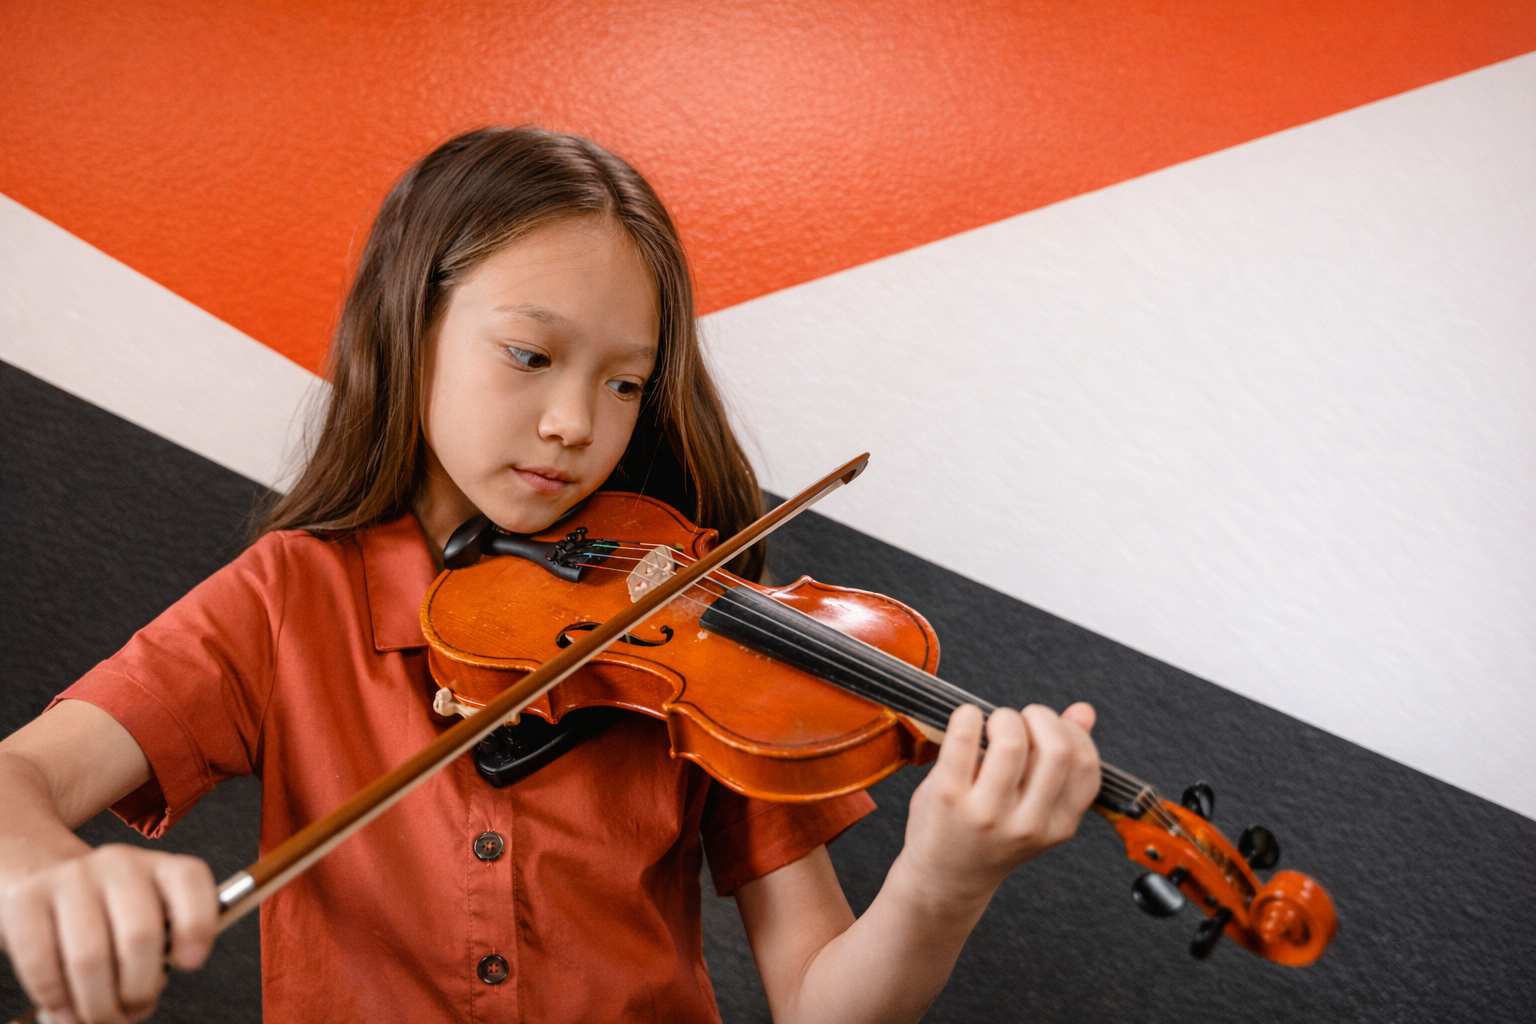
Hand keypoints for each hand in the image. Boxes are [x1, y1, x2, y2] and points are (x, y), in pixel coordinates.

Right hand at [0, 845, 217, 1023]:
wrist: (45, 880)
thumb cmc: (107, 913)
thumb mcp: (146, 917)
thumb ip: (159, 950)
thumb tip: (141, 1001)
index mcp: (161, 868)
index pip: (190, 880)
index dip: (197, 924)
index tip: (190, 962)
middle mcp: (121, 865)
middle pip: (140, 935)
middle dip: (138, 990)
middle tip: (133, 1011)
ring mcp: (72, 878)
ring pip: (90, 958)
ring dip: (97, 1004)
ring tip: (100, 1017)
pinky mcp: (27, 899)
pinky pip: (42, 963)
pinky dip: (57, 998)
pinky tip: (67, 1008)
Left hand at [897, 703, 1099, 906]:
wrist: (944, 878)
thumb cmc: (990, 835)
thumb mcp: (1036, 808)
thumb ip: (1062, 761)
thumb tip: (1084, 711)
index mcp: (1058, 826)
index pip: (1085, 766)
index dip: (1071, 732)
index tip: (1048, 729)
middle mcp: (1028, 824)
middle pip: (1057, 749)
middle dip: (1040, 717)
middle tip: (1020, 721)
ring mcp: (987, 813)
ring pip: (1012, 741)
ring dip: (1004, 717)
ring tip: (992, 726)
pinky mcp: (947, 797)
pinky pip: (963, 740)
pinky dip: (967, 716)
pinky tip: (966, 720)